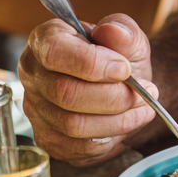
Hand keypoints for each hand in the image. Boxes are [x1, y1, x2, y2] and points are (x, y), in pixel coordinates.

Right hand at [18, 13, 158, 165]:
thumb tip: (111, 31)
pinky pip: (78, 147)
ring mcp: (36, 109)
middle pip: (65, 93)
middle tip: (144, 90)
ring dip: (117, 119)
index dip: (92, 63)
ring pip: (73, 124)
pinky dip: (111, 137)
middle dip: (113, 95)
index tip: (125, 69)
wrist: (124, 84)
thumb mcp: (127, 36)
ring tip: (143, 106)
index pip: (54, 51)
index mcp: (45, 39)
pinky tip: (129, 121)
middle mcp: (33, 74)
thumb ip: (122, 29)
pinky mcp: (47, 138)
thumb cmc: (119, 56)